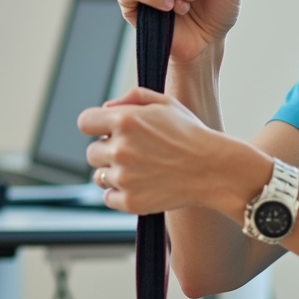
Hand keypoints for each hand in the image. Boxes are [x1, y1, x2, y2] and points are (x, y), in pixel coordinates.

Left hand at [79, 87, 233, 214]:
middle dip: (107, 150)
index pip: (85, 122)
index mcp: (125, 120)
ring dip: (114, 172)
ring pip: (99, 176)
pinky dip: (120, 194)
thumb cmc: (190, 134)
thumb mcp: (165, 103)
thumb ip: (132, 97)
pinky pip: (108, 197)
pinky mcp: (130, 201)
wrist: (213, 169)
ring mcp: (124, 177)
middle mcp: (120, 149)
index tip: (107, 131)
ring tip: (142, 168)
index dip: (96, 125)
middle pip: (91, 152)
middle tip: (135, 152)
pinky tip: (141, 184)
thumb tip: (106, 107)